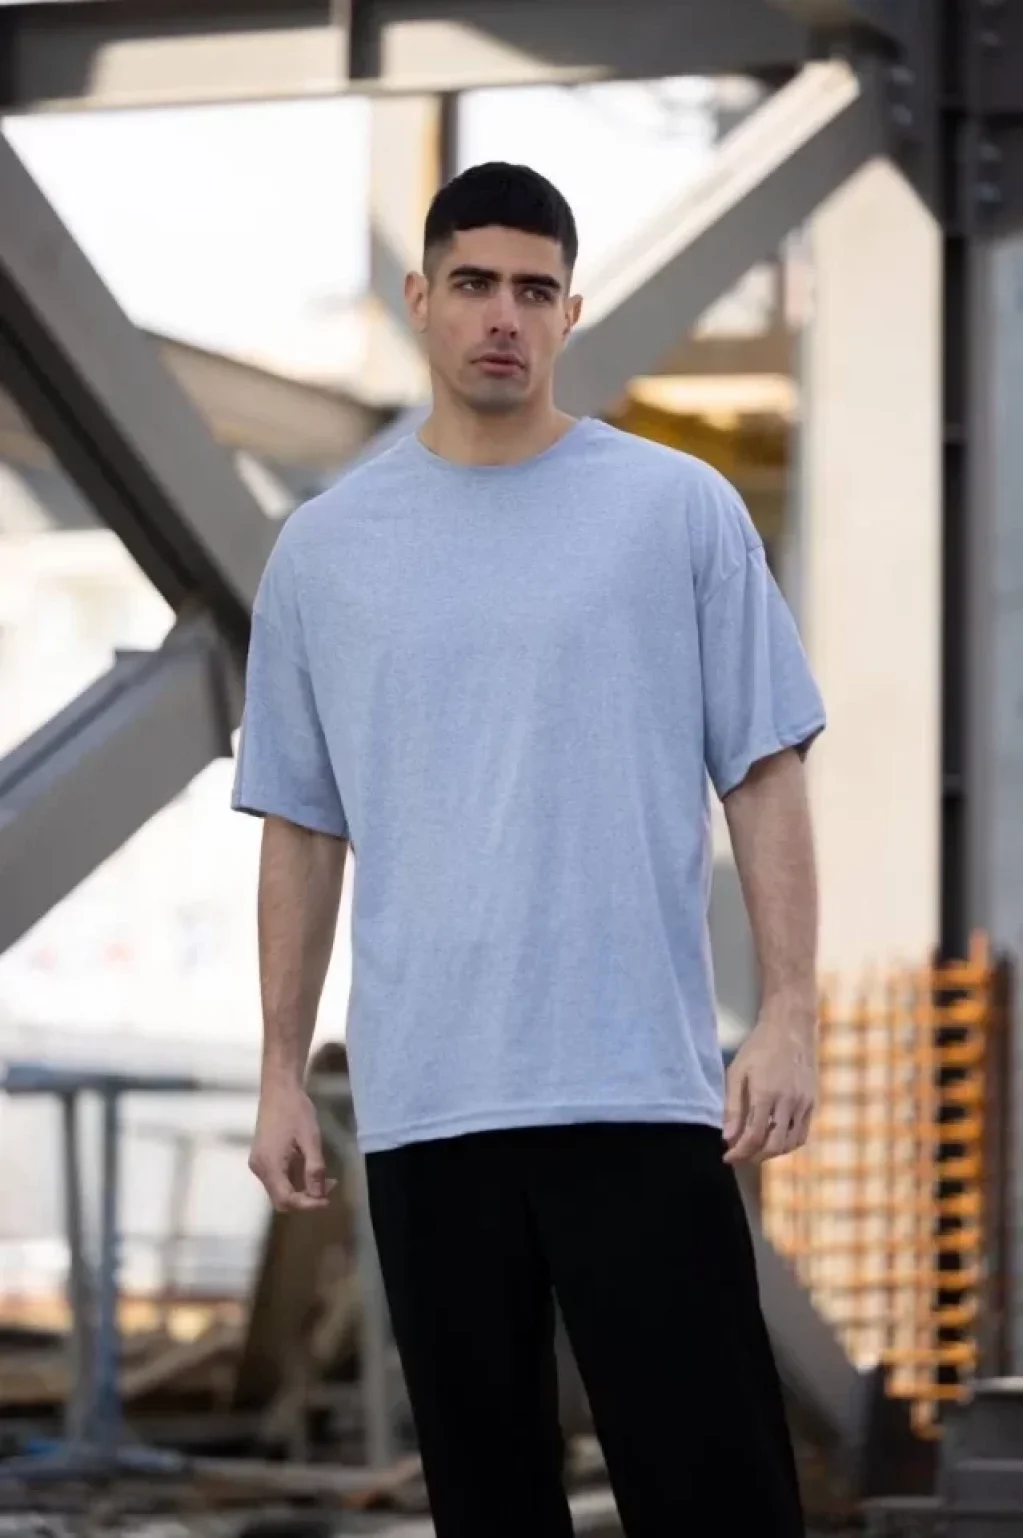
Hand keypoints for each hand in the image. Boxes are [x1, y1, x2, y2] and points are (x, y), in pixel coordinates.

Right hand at [249, 1077, 335, 1211]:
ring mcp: (259, 1163)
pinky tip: (312, 1172)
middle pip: (281, 1200)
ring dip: (302, 1192)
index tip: (329, 1199)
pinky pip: (279, 1180)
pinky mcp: (263, 1158)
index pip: (286, 1200)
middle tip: (329, 1190)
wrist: (279, 1088)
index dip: (308, 1204)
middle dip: (306, 1200)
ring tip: (326, 1181)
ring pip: (280, 1191)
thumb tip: (319, 1195)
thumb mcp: (310, 1138)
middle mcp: (260, 1168)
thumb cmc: (295, 1110)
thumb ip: (314, 1168)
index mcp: (268, 1165)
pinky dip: (296, 1182)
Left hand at [722, 993, 816, 1164]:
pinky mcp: (813, 1103)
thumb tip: (727, 1138)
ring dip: (771, 1153)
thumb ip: (732, 1107)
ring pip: (790, 1144)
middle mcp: (788, 1102)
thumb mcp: (737, 1072)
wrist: (791, 1028)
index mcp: (766, 1094)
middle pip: (773, 1146)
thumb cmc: (758, 1048)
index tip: (727, 1158)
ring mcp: (804, 1104)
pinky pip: (803, 1134)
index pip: (754, 1137)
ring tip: (754, 1149)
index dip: (739, 1153)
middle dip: (753, 1157)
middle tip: (739, 1155)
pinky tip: (775, 1140)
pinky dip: (788, 1144)